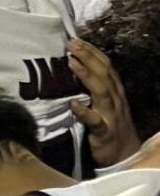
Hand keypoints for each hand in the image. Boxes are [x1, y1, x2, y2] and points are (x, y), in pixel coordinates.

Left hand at [69, 37, 139, 167]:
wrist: (125, 156)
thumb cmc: (110, 127)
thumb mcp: (105, 104)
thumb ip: (94, 88)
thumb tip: (76, 69)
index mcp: (115, 92)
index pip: (106, 67)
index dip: (93, 52)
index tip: (76, 39)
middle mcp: (115, 100)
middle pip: (104, 73)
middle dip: (88, 56)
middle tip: (71, 43)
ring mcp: (111, 116)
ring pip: (101, 92)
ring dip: (87, 75)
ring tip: (72, 62)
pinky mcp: (104, 133)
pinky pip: (95, 121)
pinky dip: (84, 112)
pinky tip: (73, 104)